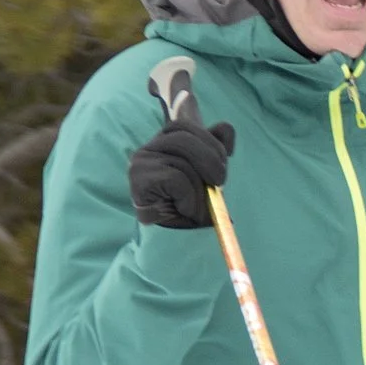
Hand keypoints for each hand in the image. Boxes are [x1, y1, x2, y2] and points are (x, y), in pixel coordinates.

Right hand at [126, 114, 233, 228]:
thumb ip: (215, 150)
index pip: (184, 125)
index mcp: (163, 143)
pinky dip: (188, 197)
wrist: (173, 239)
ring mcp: (141, 163)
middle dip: (210, 158)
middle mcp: (147, 149)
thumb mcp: (208, 175)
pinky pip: (176, 179)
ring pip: (182, 161)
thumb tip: (225, 127)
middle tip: (220, 182)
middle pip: (183, 136)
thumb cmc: (189, 204)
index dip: (209, 139)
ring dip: (199, 187)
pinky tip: (183, 209)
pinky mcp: (139, 180)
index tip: (226, 159)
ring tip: (197, 205)